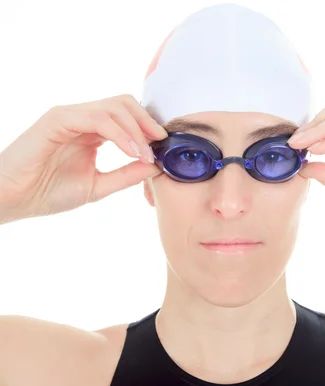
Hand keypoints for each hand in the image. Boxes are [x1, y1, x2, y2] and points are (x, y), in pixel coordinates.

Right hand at [0, 94, 166, 222]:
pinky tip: (130, 151)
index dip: (149, 128)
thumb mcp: (98, 185)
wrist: (12, 199)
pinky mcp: (58, 119)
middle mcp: (82, 118)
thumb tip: (156, 166)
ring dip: (136, 130)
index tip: (165, 147)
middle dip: (147, 122)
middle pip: (125, 103)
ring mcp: (70, 116)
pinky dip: (119, 133)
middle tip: (161, 143)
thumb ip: (126, 175)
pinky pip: (97, 117)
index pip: (128, 116)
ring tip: (144, 154)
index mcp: (92, 131)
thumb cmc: (47, 192)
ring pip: (115, 107)